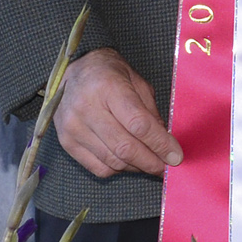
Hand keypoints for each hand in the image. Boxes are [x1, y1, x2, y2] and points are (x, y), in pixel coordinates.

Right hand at [57, 48, 181, 179]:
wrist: (74, 71)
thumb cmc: (109, 74)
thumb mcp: (137, 82)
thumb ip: (151, 112)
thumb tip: (165, 143)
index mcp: (109, 87)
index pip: (139, 125)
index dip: (160, 144)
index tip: (176, 156)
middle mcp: (87, 107)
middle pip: (125, 147)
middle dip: (151, 162)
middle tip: (166, 167)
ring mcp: (73, 127)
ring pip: (113, 161)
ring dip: (137, 167)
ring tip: (149, 162)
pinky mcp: (66, 141)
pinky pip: (98, 168)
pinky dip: (118, 169)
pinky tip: (129, 162)